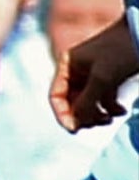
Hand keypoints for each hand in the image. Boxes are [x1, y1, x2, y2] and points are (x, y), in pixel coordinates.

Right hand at [57, 9, 138, 131]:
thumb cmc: (123, 50)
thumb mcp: (103, 78)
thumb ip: (86, 102)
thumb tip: (75, 123)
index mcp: (68, 65)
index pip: (56, 96)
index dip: (63, 114)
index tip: (74, 129)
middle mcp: (77, 70)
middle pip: (71, 102)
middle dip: (83, 115)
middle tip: (99, 123)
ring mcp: (93, 74)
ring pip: (87, 103)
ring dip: (97, 115)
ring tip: (111, 119)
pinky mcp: (109, 78)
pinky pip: (102, 100)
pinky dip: (109, 109)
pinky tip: (120, 111)